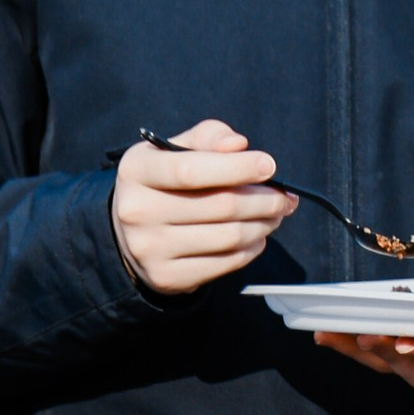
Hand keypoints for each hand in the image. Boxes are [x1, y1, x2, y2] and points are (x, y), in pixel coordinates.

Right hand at [112, 120, 291, 296]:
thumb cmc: (163, 182)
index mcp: (137, 170)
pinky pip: (224, 264)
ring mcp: (150, 248)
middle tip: (284, 197)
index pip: (191, 170)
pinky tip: (257, 237)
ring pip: (228, 237)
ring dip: (263, 225)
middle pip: (219, 206)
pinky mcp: (166, 277)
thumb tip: (237, 145)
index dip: (236, 168)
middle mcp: (137, 211)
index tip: (269, 165)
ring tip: (274, 215)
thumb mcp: (175, 150)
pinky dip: (251, 250)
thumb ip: (207, 137)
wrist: (129, 233)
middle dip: (263, 200)